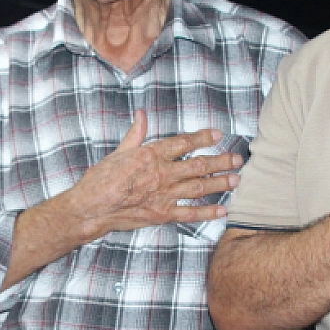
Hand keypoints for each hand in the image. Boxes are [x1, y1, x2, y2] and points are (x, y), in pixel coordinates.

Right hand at [62, 110, 242, 236]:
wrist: (92, 208)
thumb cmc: (100, 180)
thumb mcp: (118, 152)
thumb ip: (135, 134)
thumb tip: (142, 114)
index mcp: (151, 155)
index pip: (183, 143)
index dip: (203, 137)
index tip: (218, 134)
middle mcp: (162, 173)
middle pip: (198, 165)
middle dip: (220, 161)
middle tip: (237, 160)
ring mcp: (164, 195)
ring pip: (199, 187)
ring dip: (219, 183)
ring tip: (236, 180)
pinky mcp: (162, 214)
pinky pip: (189, 213)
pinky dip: (207, 212)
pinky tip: (222, 210)